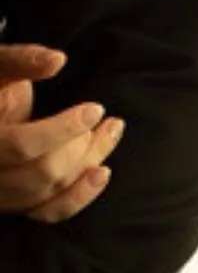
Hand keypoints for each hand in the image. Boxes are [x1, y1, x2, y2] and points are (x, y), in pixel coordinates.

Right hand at [0, 44, 125, 222]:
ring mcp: (0, 194)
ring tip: (110, 133)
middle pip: (43, 172)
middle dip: (81, 147)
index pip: (22, 145)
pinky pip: (49, 213)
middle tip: (104, 122)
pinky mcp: (14, 205)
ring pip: (50, 191)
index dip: (63, 129)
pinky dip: (79, 197)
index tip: (95, 110)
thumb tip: (58, 59)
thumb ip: (21, 61)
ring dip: (88, 165)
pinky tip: (103, 172)